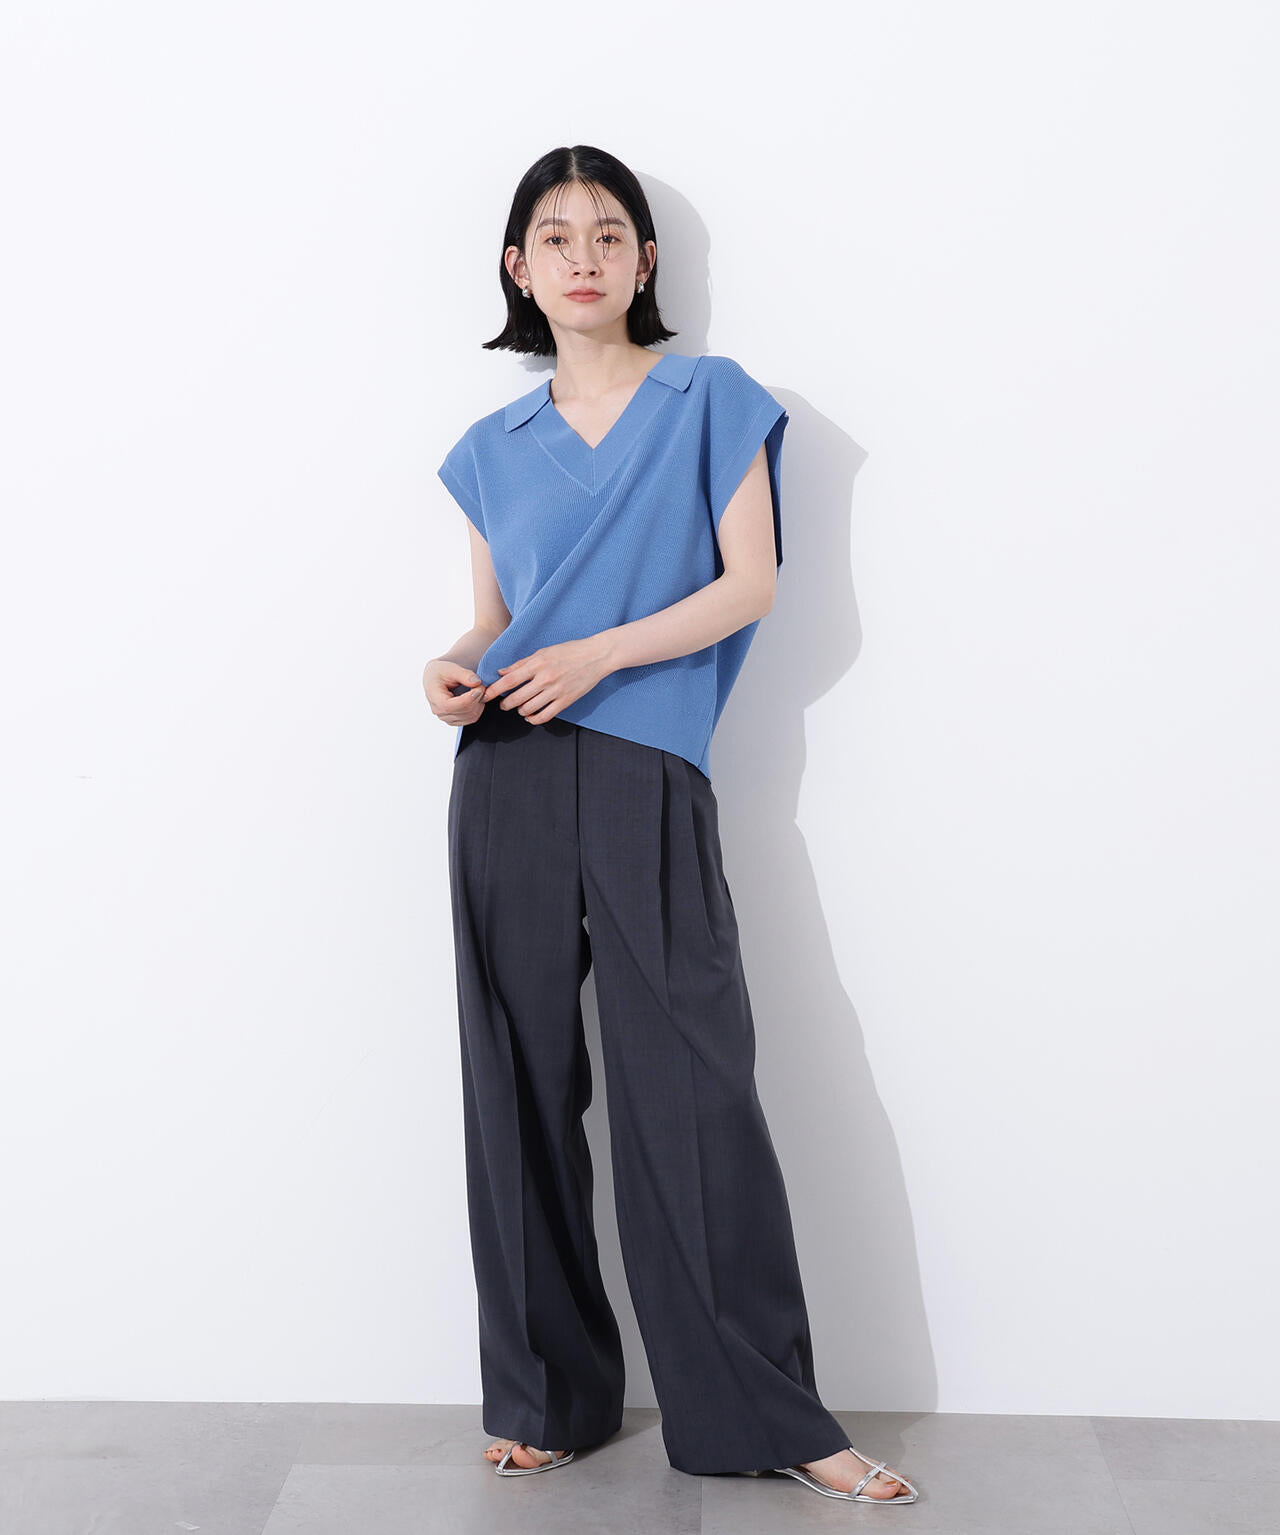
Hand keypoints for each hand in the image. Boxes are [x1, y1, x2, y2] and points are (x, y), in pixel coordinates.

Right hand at [423, 658, 486, 725]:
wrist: (435, 678)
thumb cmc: (440, 673)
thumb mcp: (451, 668)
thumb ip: (464, 674)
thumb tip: (477, 682)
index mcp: (434, 698)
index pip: (452, 706)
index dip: (469, 698)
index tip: (479, 687)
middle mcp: (439, 711)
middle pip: (464, 711)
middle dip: (477, 698)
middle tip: (481, 685)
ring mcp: (446, 718)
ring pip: (470, 717)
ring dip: (479, 703)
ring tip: (479, 691)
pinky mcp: (454, 720)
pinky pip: (471, 719)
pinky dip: (478, 709)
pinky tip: (477, 698)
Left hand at [482, 636, 612, 723]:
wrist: (596, 656)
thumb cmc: (570, 651)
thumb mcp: (543, 651)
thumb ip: (521, 663)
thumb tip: (501, 672)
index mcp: (538, 664)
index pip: (509, 680)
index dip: (494, 690)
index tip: (485, 695)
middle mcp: (545, 678)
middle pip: (516, 698)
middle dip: (505, 704)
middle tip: (502, 704)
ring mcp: (556, 691)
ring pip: (528, 709)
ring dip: (519, 710)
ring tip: (518, 707)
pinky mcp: (566, 701)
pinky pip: (544, 716)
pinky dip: (533, 719)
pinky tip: (530, 716)